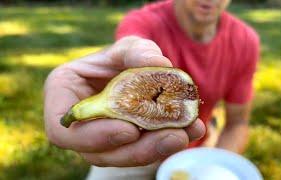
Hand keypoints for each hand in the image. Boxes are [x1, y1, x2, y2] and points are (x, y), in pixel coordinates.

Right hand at [44, 36, 205, 166]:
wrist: (134, 69)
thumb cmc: (122, 56)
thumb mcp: (128, 47)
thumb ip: (138, 51)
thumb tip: (160, 64)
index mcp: (64, 96)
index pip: (63, 129)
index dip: (93, 136)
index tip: (129, 130)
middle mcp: (80, 124)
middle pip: (98, 152)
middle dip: (137, 149)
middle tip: (173, 136)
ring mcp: (102, 137)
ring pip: (122, 156)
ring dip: (156, 148)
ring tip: (188, 132)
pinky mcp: (125, 144)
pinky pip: (141, 150)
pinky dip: (164, 142)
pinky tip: (189, 130)